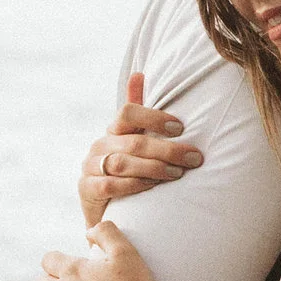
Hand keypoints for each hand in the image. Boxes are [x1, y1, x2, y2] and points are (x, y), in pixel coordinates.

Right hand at [79, 73, 203, 225]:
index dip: (154, 117)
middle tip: (194, 158)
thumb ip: (138, 111)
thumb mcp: (132, 140)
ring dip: (154, 168)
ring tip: (178, 174)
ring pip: (123, 163)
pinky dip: (134, 185)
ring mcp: (90, 167)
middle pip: (134, 142)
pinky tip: (153, 187)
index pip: (128, 113)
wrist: (104, 208)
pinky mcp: (87, 190)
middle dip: (168, 150)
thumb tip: (139, 73)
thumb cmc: (126, 170)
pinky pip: (111, 185)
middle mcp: (99, 145)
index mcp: (113, 130)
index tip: (181, 128)